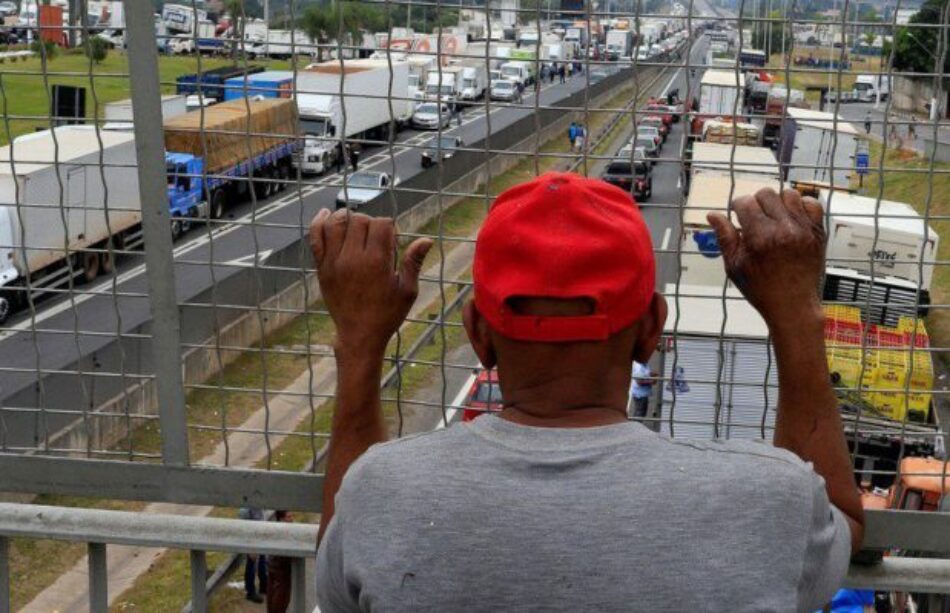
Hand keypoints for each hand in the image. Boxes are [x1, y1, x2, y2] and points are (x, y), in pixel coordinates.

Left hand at [310, 209, 432, 353]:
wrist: (359, 335)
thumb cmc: (387, 315)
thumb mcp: (407, 291)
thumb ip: (414, 262)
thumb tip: (426, 240)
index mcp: (377, 262)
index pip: (382, 223)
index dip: (390, 226)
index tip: (392, 240)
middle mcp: (353, 258)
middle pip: (359, 220)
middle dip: (370, 223)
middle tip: (375, 239)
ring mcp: (334, 262)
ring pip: (336, 222)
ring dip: (347, 218)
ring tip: (355, 225)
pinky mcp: (322, 268)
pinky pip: (316, 237)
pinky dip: (319, 222)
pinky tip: (326, 213)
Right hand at [707, 188, 825, 326]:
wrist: (793, 305)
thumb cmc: (761, 289)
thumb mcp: (734, 265)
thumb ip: (724, 237)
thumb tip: (712, 214)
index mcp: (759, 237)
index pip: (745, 202)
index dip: (737, 206)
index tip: (737, 214)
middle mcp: (783, 229)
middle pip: (766, 194)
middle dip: (756, 202)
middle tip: (754, 217)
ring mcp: (803, 229)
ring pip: (788, 194)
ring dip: (778, 201)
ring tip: (773, 216)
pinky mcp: (817, 232)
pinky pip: (812, 203)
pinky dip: (801, 205)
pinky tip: (791, 218)